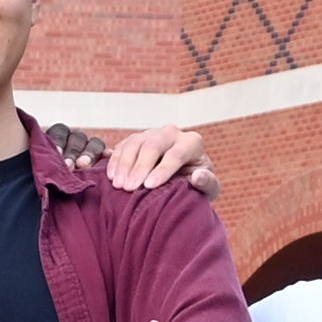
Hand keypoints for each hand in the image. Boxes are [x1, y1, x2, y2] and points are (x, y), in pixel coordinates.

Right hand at [50, 121, 218, 196]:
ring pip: (135, 142)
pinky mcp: (136, 140)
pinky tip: (112, 177)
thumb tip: (197, 176)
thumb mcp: (209, 189)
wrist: (182, 178)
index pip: (176, 153)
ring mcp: (152, 134)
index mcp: (192, 142)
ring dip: (124, 164)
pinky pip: (122, 146)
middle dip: (140, 167)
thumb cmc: (196, 185)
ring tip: (118, 185)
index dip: (163, 169)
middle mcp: (172, 133)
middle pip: (153, 145)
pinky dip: (115, 161)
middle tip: (130, 188)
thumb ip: (208, 183)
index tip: (150, 186)